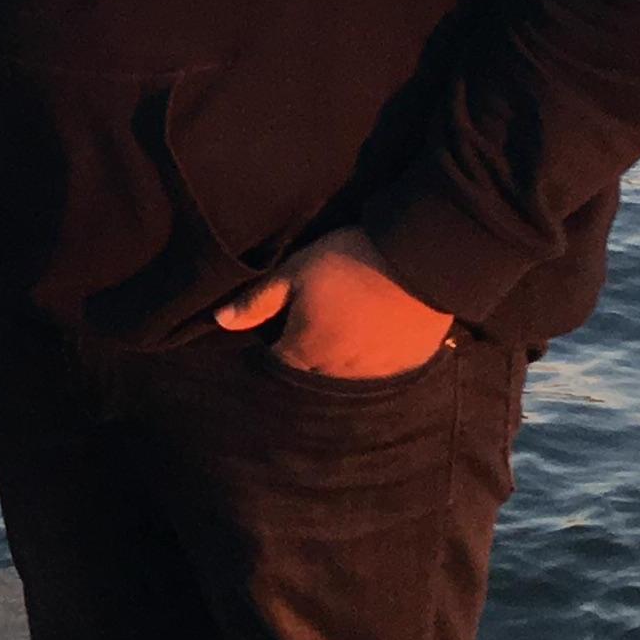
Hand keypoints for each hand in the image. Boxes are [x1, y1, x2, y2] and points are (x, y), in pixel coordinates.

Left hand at [213, 228, 454, 377]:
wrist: (420, 259)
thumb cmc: (350, 261)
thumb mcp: (296, 271)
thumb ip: (258, 301)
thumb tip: (220, 322)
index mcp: (303, 352)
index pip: (275, 366)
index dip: (272, 349)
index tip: (276, 331)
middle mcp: (335, 374)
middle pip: (309, 376)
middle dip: (304, 358)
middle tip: (312, 330)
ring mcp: (373, 375)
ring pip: (344, 379)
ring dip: (337, 364)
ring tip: (344, 334)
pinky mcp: (405, 367)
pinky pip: (380, 375)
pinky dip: (372, 363)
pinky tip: (374, 340)